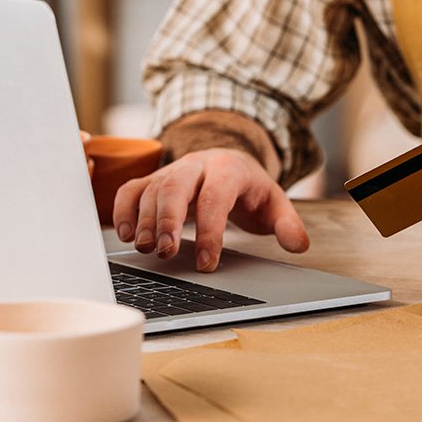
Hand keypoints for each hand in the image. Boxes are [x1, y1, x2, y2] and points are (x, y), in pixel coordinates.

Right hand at [111, 149, 309, 271]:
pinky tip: (125, 235)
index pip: (216, 197)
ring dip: (145, 220)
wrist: (230, 159)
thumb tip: (298, 245)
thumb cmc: (249, 188)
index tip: (208, 262)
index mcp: (229, 169)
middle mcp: (197, 165)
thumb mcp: (275, 203)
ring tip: (147, 249)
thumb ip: (288, 224)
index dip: (210, 230)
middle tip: (167, 253)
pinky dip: (123, 210)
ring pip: (151, 189)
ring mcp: (172, 171)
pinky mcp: (153, 180)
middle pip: (176, 186)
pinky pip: (131, 189)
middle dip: (168, 220)